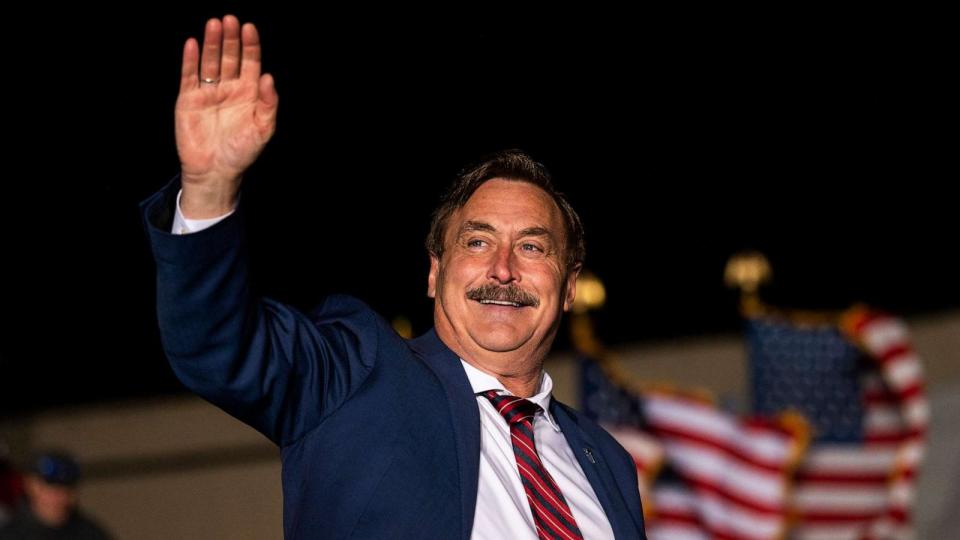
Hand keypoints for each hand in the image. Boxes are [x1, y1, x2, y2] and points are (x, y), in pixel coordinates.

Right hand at [175, 15, 277, 217]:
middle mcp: (229, 88)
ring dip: (211, 43)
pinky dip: (190, 59)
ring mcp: (208, 92)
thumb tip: (269, 77)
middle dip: (230, 39)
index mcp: (249, 93)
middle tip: (230, 20)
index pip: (250, 62)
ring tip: (214, 24)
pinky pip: (189, 75)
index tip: (249, 28)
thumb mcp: (263, 130)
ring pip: (210, 62)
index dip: (250, 45)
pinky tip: (193, 43)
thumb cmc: (242, 152)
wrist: (215, 171)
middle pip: (229, 57)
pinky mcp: (188, 99)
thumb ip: (269, 104)